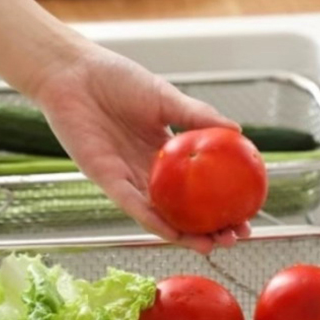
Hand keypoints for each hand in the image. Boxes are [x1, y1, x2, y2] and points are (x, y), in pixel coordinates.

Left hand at [31, 43, 250, 253]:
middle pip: (182, 207)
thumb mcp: (164, 96)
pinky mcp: (105, 179)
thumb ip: (197, 115)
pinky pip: (132, 205)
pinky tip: (173, 233)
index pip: (197, 184)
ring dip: (184, 234)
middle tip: (233, 238)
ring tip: (211, 246)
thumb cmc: (114, 78)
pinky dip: (153, 221)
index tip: (246, 211)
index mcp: (163, 151)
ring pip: (160, 214)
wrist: (72, 72)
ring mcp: (127, 177)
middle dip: (208, 227)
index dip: (221, 201)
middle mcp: (147, 170)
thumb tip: (237, 130)